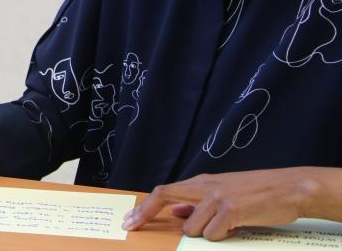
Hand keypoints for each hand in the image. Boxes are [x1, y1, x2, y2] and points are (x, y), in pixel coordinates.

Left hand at [123, 168, 322, 240]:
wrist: (290, 188)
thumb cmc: (257, 193)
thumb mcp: (222, 193)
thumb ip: (197, 203)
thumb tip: (175, 213)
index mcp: (201, 182)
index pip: (163, 192)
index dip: (144, 207)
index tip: (130, 221)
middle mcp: (205, 187)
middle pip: (164, 198)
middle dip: (146, 216)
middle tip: (135, 228)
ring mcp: (217, 197)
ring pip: (192, 228)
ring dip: (206, 233)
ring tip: (226, 226)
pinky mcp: (231, 210)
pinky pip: (214, 234)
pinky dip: (224, 236)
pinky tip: (238, 228)